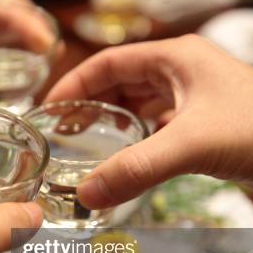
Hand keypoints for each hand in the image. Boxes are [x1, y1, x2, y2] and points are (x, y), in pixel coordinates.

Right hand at [45, 34, 252, 208]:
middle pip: (120, 82)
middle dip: (89, 105)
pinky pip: (157, 125)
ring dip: (111, 122)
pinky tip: (125, 158)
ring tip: (85, 144)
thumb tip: (86, 194)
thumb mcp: (192, 145)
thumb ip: (136, 169)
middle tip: (62, 132)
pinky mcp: (203, 123)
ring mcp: (195, 98)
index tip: (49, 110)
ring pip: (138, 104)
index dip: (74, 85)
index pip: (109, 63)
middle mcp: (183, 73)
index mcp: (176, 59)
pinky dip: (135, 139)